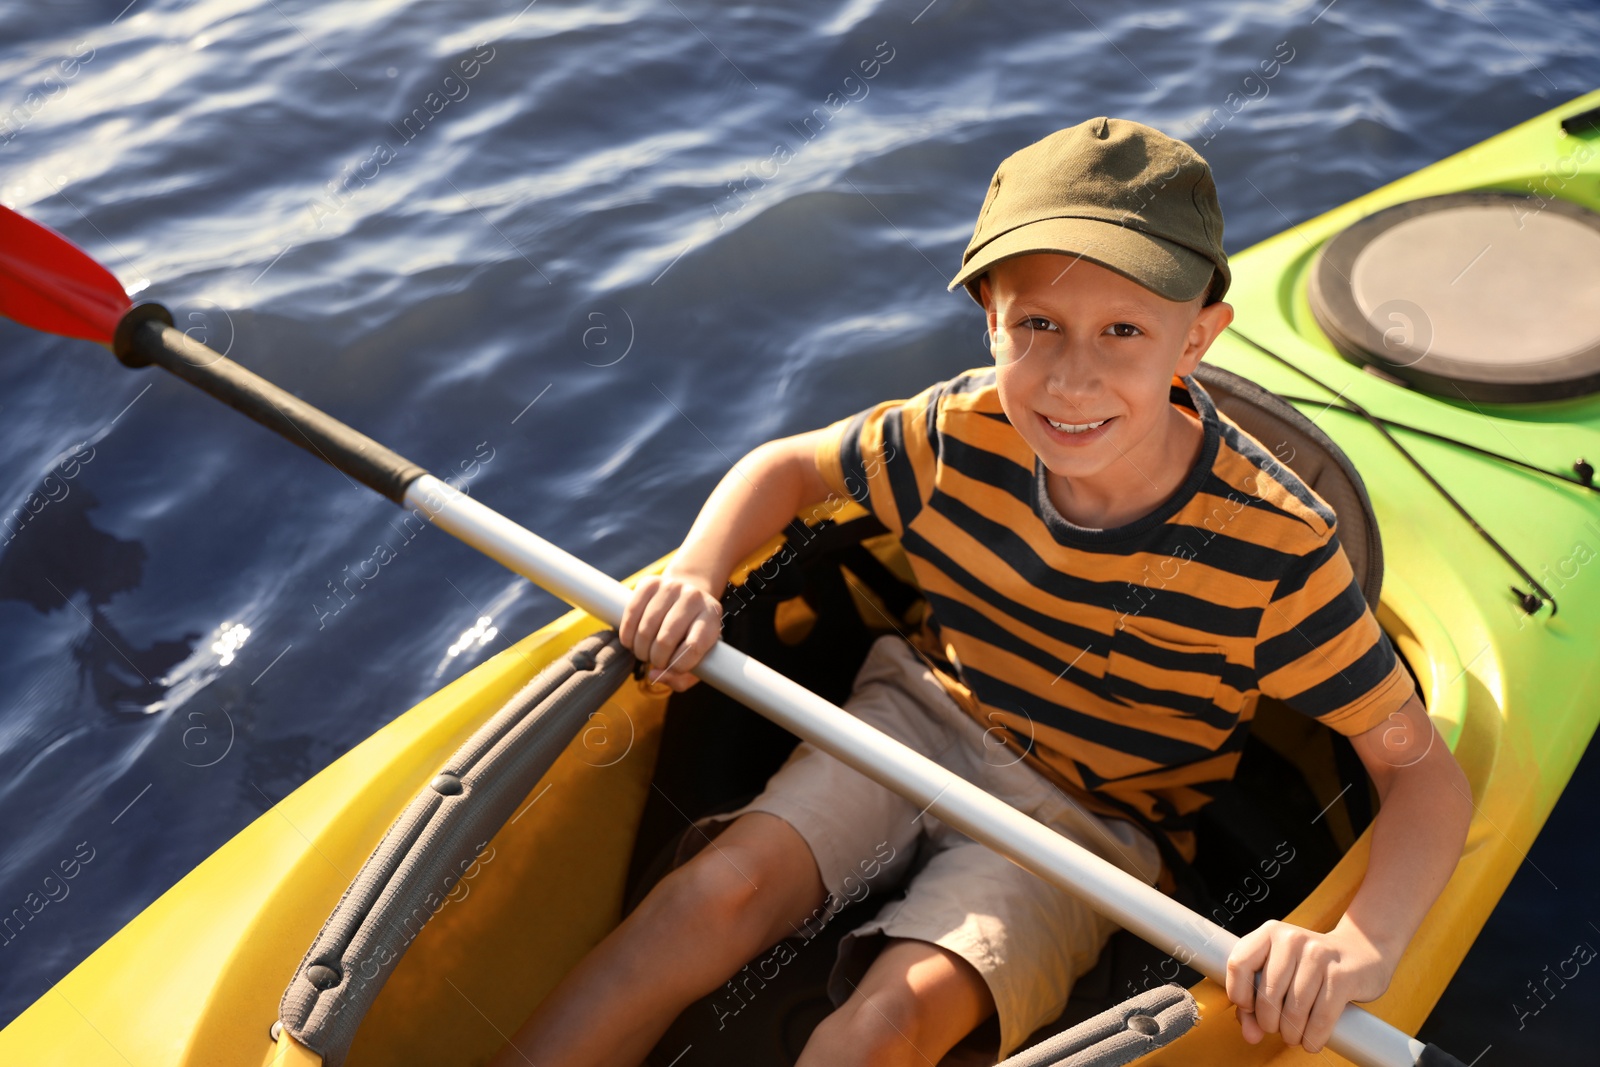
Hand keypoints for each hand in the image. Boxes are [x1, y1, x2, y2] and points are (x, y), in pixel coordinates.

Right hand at [618, 569, 722, 691]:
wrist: (687, 595)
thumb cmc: (692, 634)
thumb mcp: (699, 657)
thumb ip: (681, 678)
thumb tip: (654, 675)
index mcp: (711, 617)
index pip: (694, 647)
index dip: (678, 666)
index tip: (672, 669)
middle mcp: (694, 598)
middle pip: (666, 639)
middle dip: (656, 659)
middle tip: (655, 661)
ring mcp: (671, 587)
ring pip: (646, 628)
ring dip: (640, 649)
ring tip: (644, 652)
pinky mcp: (650, 583)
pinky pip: (632, 612)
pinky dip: (627, 634)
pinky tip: (631, 641)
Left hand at [1224, 919, 1394, 1053]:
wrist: (1361, 952)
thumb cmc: (1311, 966)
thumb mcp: (1280, 972)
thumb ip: (1255, 1002)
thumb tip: (1250, 1034)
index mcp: (1270, 932)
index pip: (1239, 964)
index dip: (1239, 994)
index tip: (1248, 1008)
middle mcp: (1292, 939)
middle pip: (1267, 994)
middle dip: (1268, 1022)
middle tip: (1276, 1029)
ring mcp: (1318, 956)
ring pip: (1294, 1009)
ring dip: (1291, 1033)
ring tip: (1293, 1035)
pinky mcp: (1342, 976)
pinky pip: (1321, 1017)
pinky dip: (1313, 1037)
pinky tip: (1311, 1040)